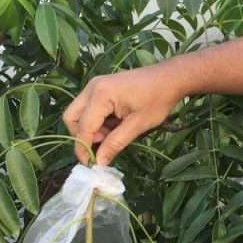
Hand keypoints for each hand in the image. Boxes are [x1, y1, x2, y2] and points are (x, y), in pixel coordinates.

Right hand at [63, 64, 183, 165]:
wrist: (170, 77)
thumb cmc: (158, 99)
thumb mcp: (138, 125)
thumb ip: (115, 143)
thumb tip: (99, 161)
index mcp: (100, 94)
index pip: (83, 127)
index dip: (84, 148)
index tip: (91, 164)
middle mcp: (92, 87)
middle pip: (72, 118)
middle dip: (83, 136)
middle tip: (103, 145)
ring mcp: (95, 86)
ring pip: (79, 114)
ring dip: (92, 129)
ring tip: (115, 134)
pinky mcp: (100, 88)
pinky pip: (90, 108)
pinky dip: (98, 121)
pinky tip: (117, 125)